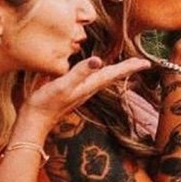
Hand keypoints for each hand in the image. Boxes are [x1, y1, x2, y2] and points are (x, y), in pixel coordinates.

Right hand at [19, 57, 151, 131]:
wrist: (34, 121)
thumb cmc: (47, 103)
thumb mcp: (62, 85)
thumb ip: (79, 73)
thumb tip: (98, 60)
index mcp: (90, 85)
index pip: (114, 73)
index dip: (130, 66)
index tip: (146, 62)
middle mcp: (89, 88)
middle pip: (112, 75)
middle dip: (127, 68)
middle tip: (142, 62)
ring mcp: (81, 90)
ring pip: (103, 78)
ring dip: (115, 71)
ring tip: (125, 65)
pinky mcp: (71, 91)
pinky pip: (91, 79)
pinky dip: (98, 73)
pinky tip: (95, 71)